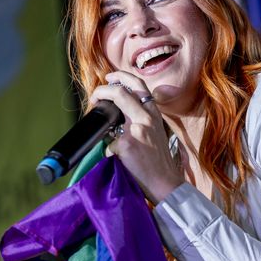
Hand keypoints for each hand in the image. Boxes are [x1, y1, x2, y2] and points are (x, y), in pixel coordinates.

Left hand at [88, 71, 184, 202]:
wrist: (165, 183)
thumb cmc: (158, 161)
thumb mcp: (155, 133)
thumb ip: (141, 120)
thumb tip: (115, 117)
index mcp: (154, 114)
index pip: (139, 85)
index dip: (121, 77)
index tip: (109, 78)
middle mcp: (147, 117)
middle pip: (121, 91)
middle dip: (103, 89)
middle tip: (96, 95)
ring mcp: (137, 129)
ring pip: (113, 108)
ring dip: (99, 109)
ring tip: (95, 116)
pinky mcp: (127, 144)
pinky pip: (108, 142)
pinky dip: (108, 150)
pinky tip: (113, 157)